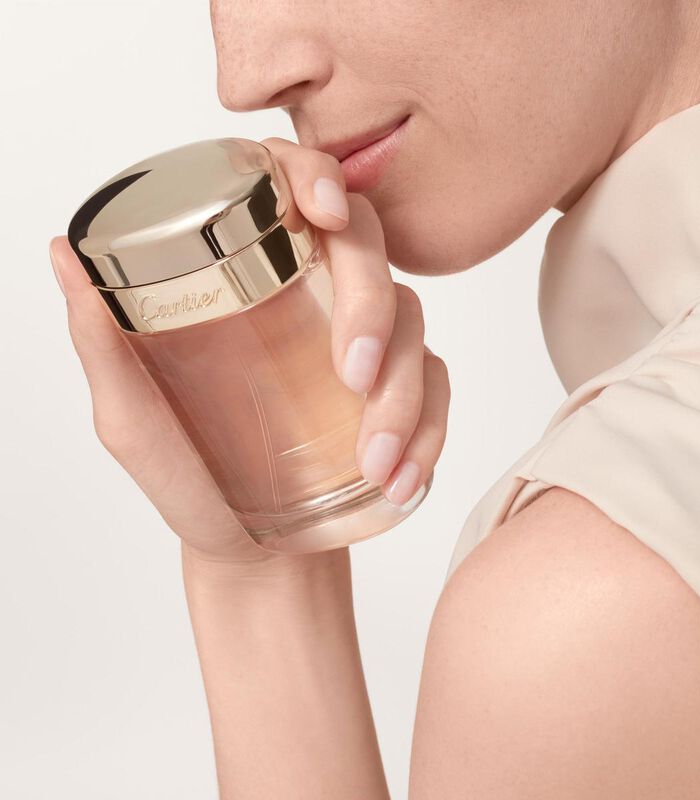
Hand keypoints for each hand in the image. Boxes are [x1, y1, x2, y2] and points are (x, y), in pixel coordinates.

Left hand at [49, 137, 449, 567]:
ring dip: (404, 394)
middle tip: (354, 377)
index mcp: (254, 279)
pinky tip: (402, 478)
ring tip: (375, 465)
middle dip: (371, 306)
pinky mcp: (405, 387)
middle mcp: (315, 296)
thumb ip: (103, 347)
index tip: (323, 215)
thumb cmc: (192, 480)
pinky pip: (438, 387)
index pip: (291, 189)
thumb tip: (61, 251)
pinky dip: (430, 432)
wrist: (250, 548)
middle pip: (367, 250)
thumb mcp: (135, 421)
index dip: (316, 177)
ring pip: (413, 323)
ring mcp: (368, 341)